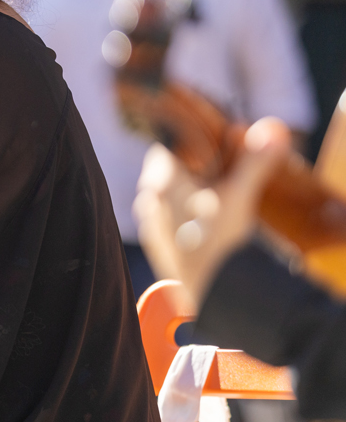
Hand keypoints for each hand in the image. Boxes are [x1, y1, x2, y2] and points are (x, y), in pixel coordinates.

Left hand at [134, 117, 291, 310]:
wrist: (210, 289)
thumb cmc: (220, 239)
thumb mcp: (240, 196)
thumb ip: (254, 162)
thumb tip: (271, 131)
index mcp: (163, 180)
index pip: (166, 146)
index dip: (186, 143)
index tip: (205, 144)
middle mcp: (149, 198)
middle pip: (163, 171)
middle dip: (185, 168)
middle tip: (212, 170)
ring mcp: (149, 222)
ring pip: (161, 196)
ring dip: (179, 193)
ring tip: (207, 197)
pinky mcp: (154, 243)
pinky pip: (161, 219)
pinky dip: (177, 216)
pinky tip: (198, 223)